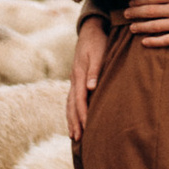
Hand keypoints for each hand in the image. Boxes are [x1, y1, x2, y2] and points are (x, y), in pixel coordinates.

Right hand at [66, 17, 106, 143]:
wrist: (91, 29)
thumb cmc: (97, 41)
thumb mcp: (98, 53)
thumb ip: (94, 71)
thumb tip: (90, 88)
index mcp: (79, 74)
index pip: (80, 99)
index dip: (82, 115)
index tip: (86, 128)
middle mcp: (74, 79)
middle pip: (72, 105)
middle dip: (74, 122)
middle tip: (77, 139)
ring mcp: (74, 79)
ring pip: (70, 103)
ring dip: (71, 119)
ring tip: (73, 135)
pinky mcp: (77, 79)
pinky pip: (72, 99)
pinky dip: (72, 111)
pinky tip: (74, 119)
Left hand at [130, 0, 168, 50]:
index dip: (139, 0)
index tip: (131, 2)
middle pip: (149, 12)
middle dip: (135, 13)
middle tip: (125, 15)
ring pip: (155, 27)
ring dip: (141, 27)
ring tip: (131, 28)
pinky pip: (167, 40)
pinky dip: (154, 41)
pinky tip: (145, 42)